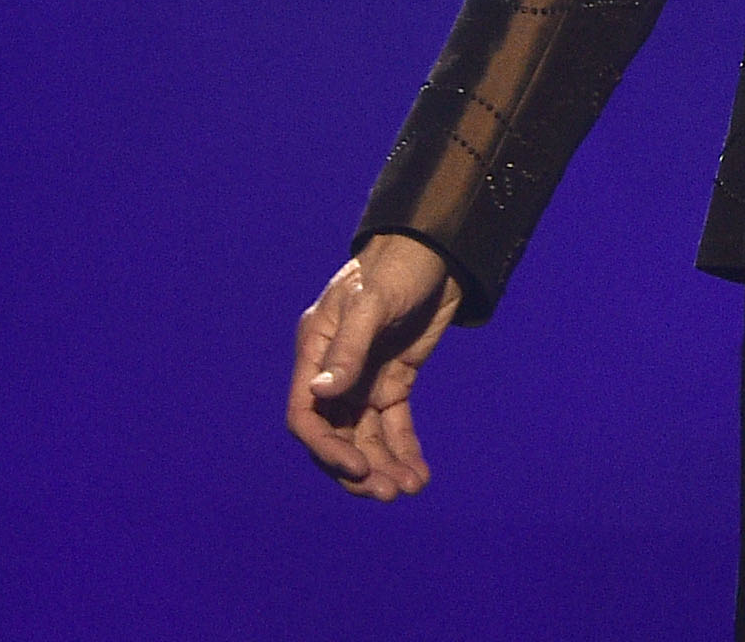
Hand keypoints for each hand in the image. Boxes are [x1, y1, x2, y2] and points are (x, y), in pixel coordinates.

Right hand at [288, 234, 463, 499]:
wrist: (437, 251)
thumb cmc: (398, 266)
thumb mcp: (373, 302)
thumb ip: (349, 346)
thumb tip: (321, 393)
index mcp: (317, 351)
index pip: (307, 415)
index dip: (327, 448)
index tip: (357, 468)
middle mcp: (336, 372)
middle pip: (336, 435)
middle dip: (359, 469)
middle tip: (388, 493)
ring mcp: (364, 379)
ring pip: (366, 437)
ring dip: (383, 467)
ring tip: (410, 488)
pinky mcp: (394, 381)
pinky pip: (394, 426)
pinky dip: (405, 451)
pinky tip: (420, 474)